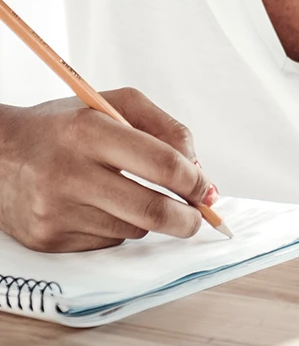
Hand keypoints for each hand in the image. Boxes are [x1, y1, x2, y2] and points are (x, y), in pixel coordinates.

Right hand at [0, 90, 213, 250]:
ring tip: (125, 193)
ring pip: (133, 228)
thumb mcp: (113, 105)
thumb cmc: (63, 127)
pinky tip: (95, 206)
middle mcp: (67, 173)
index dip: (195, 181)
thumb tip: (198, 170)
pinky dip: (116, 227)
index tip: (205, 189)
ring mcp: (54, 211)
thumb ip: (165, 128)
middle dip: (188, 218)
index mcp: (88, 132)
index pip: (163, 164)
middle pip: (152, 210)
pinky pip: (107, 241)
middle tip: (198, 216)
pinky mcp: (47, 239)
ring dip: (147, 217)